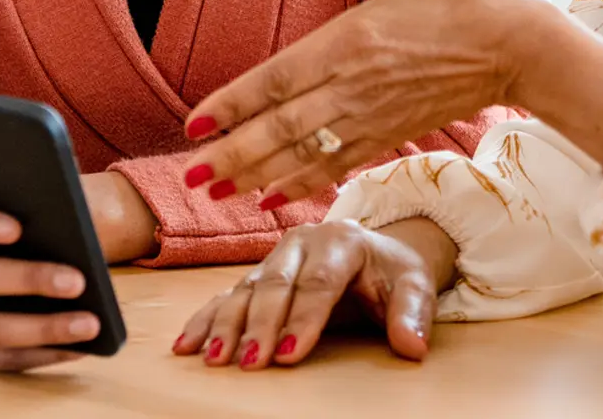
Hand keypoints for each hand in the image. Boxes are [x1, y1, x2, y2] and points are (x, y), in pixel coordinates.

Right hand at [171, 218, 453, 368]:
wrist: (378, 250)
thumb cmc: (393, 273)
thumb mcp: (414, 286)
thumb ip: (413, 314)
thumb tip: (412, 345)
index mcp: (342, 240)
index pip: (319, 282)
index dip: (303, 319)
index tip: (290, 355)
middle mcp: (303, 243)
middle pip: (276, 284)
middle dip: (260, 325)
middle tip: (248, 362)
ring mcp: (276, 257)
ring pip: (246, 290)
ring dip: (226, 324)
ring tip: (213, 358)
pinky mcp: (259, 274)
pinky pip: (226, 296)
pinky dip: (206, 319)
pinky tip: (187, 344)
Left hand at [180, 0, 542, 204]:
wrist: (521, 45)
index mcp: (353, 40)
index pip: (279, 79)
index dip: (233, 104)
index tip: (194, 124)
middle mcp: (357, 86)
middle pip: (283, 128)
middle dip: (233, 155)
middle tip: (190, 176)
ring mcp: (375, 117)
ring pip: (305, 153)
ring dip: (257, 175)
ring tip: (216, 193)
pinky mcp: (393, 134)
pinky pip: (339, 165)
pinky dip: (303, 184)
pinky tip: (274, 197)